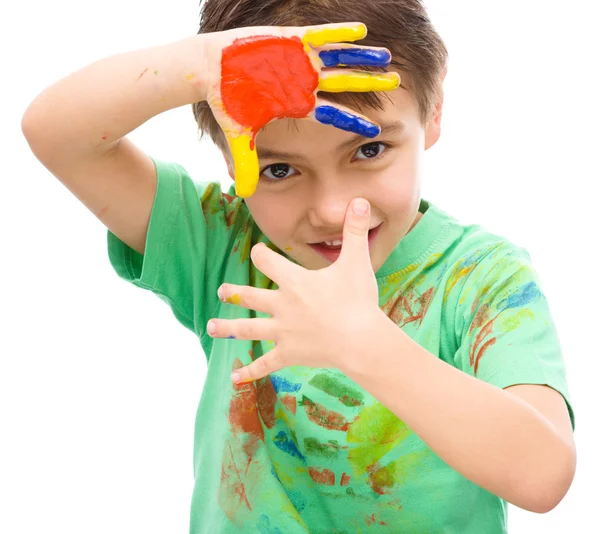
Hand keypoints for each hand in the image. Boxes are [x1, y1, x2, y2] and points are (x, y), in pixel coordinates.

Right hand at [202, 23, 399, 196]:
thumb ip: (245, 163)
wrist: (209, 70)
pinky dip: (340, 33)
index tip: (377, 129)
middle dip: (369, 84)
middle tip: (395, 83)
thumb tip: (244, 193)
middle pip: (345, 85)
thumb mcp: (238, 136)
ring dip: (362, 57)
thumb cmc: (226, 102)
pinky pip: (320, 35)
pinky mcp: (290, 40)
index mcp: (298, 106)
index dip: (354, 122)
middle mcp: (305, 83)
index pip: (333, 116)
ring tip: (386, 56)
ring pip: (339, 58)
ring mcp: (300, 60)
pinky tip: (362, 31)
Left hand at [207, 198, 381, 383]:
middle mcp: (282, 305)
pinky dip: (250, 372)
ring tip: (211, 327)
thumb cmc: (358, 300)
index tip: (258, 252)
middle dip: (235, 292)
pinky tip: (234, 379)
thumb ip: (354, 231)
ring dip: (228, 328)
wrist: (360, 339)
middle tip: (221, 290)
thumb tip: (360, 200)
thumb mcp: (356, 261)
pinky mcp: (288, 354)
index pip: (267, 260)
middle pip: (251, 296)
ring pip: (249, 329)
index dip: (261, 253)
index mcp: (294, 281)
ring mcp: (282, 331)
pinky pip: (265, 364)